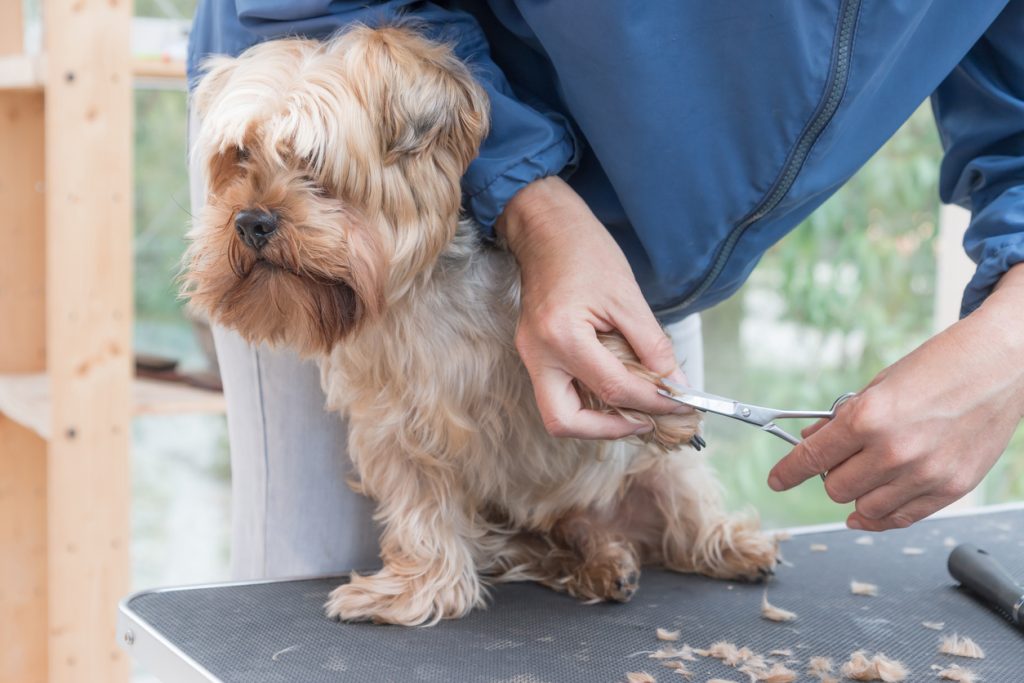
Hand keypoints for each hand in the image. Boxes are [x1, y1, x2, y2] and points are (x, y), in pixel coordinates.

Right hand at [496, 176, 688, 438]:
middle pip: (564, 421)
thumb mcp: (628, 298)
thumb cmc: (585, 252)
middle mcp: (538, 353)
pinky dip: (587, 399)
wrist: (545, 228)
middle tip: (644, 421)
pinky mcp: (533, 353)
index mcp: (562, 336)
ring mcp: (530, 355)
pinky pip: (558, 392)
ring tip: (633, 407)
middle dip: (607, 430)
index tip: (681, 404)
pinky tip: (614, 388)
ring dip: (596, 420)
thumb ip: (652, 346)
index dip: (653, 403)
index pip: (614, 389)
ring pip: (557, 413)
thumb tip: (676, 385)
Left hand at [767, 264, 1023, 530]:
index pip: (811, 457)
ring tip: (868, 471)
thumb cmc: (940, 366)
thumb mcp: (879, 385)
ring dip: (857, 494)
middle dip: (829, 475)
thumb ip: (843, 419)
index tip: (777, 480)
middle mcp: (894, 451)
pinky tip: (872, 508)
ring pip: (864, 509)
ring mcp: (924, 474)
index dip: (787, 472)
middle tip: (840, 459)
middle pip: (835, 489)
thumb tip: (812, 441)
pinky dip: (881, 516)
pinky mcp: (950, 489)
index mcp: (869, 418)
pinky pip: (901, 518)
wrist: (1000, 365)